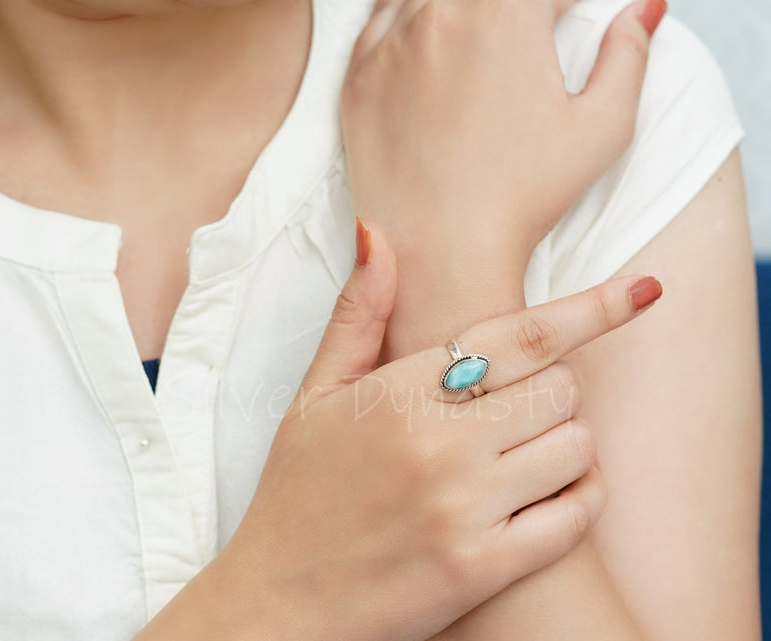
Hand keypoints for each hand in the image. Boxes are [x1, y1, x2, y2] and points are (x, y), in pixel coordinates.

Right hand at [223, 222, 661, 640]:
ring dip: (567, 445)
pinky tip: (548, 497)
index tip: (643, 291)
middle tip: (517, 410)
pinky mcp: (482, 571)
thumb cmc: (293, 495)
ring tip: (526, 455)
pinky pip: (575, 519)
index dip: (592, 309)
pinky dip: (579, 499)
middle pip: (562, 389)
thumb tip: (378, 233)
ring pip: (577, 449)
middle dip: (554, 391)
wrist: (275, 606)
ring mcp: (464, 511)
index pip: (521, 336)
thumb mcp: (311, 397)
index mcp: (399, 395)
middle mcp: (439, 447)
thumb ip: (355, 316)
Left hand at [341, 0, 665, 347]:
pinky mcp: (358, 78)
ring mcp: (391, 44)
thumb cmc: (524, 200)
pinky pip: (381, 22)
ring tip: (479, 52)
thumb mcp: (602, 129)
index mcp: (505, 12)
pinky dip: (410, 23)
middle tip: (522, 41)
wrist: (442, 255)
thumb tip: (644, 8)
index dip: (563, 5)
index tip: (567, 20)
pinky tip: (431, 48)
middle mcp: (440, 12)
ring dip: (461, 9)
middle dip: (511, 9)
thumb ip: (629, 56)